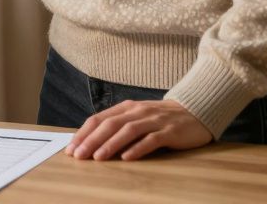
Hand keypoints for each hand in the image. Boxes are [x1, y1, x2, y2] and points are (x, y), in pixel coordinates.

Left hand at [66, 99, 212, 160]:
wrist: (195, 111)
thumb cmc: (161, 119)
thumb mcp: (137, 118)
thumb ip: (117, 126)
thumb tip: (91, 144)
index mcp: (126, 108)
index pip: (99, 119)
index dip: (83, 133)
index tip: (71, 149)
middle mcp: (138, 111)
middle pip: (110, 125)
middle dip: (92, 140)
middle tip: (79, 155)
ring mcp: (154, 120)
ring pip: (128, 131)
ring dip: (111, 144)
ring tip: (98, 158)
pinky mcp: (170, 131)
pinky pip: (152, 140)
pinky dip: (138, 148)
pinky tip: (128, 157)